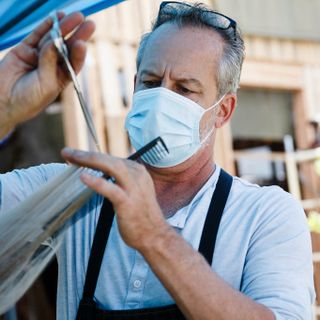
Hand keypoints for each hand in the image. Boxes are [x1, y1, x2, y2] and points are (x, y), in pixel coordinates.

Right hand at [0, 12, 94, 137]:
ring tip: (76, 16)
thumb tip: (55, 41)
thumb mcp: (45, 84)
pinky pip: (37, 35)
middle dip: (78, 35)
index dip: (79, 52)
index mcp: (61, 78)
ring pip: (52, 39)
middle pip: (67, 48)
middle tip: (89, 23)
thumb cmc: (28, 100)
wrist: (2, 101)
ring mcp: (38, 57)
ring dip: (64, 27)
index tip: (82, 43)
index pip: (73, 62)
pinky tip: (57, 17)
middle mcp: (52, 66)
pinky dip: (46, 26)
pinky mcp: (24, 50)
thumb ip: (49, 63)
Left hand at [61, 148, 171, 250]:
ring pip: (111, 167)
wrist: (154, 235)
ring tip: (71, 158)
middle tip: (67, 152)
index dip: (93, 156)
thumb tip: (103, 175)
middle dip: (87, 154)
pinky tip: (83, 177)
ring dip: (90, 160)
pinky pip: (111, 189)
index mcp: (137, 171)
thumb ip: (122, 181)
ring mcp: (133, 188)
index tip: (75, 156)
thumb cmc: (141, 215)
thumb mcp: (134, 191)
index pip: (112, 159)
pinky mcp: (127, 202)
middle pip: (109, 159)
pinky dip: (96, 182)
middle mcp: (137, 175)